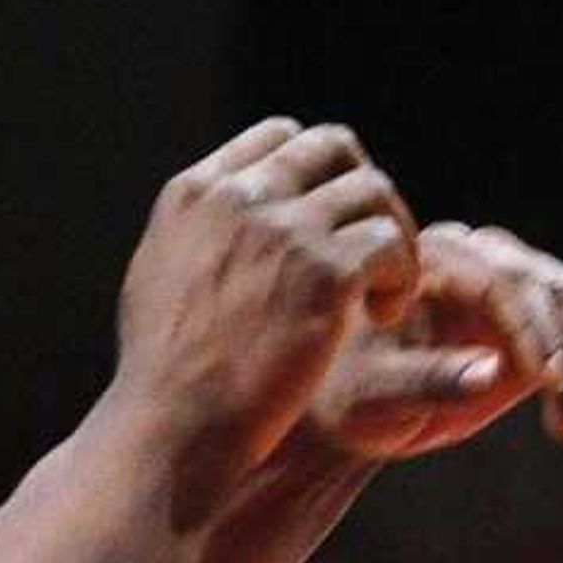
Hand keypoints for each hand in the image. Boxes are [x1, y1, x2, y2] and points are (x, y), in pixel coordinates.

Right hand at [109, 117, 497, 477]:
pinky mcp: (326, 271)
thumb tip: (226, 213)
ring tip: (381, 292)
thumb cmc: (168, 377)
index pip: (278, 136)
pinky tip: (383, 315)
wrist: (179, 426)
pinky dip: (400, 274)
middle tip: (371, 249)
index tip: (328, 224)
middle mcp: (240, 197)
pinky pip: (389, 242)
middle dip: (363, 192)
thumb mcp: (161, 279)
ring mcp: (284, 229)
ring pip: (373, 190)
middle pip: (333, 147)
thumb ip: (200, 235)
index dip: (317, 173)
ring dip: (391, 235)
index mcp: (196, 192)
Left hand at [311, 222, 562, 458]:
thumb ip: (427, 381)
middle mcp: (479, 256)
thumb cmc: (352, 399)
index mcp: (429, 260)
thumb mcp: (374, 399)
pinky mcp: (541, 309)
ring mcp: (515, 278)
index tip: (549, 382)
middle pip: (551, 286)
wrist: (358, 408)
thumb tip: (492, 370)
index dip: (533, 330)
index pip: (500, 281)